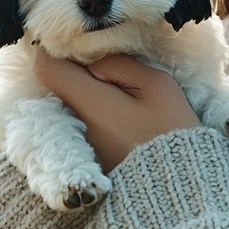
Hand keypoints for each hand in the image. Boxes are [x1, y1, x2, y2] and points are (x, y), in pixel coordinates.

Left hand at [33, 48, 200, 172]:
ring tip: (116, 85)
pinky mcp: (91, 159)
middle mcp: (76, 126)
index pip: (47, 67)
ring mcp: (81, 146)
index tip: (72, 38)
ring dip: (84, 90)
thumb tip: (93, 59)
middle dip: (73, 68)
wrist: (180, 190)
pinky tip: (119, 110)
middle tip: (101, 59)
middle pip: (57, 85)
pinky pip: (81, 124)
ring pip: (69, 104)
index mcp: (89, 104)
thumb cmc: (172, 132)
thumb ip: (119, 65)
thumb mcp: (155, 86)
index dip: (53, 47)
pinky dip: (92, 111)